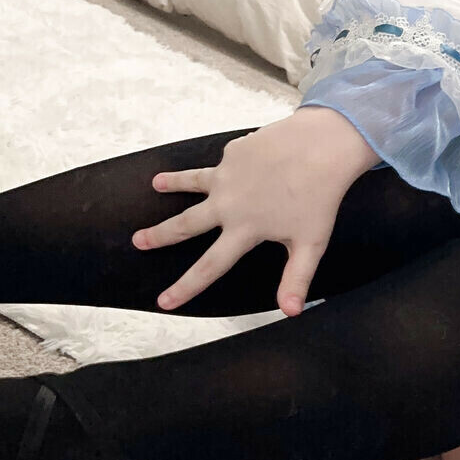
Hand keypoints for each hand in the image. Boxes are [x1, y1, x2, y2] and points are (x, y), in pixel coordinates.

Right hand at [130, 108, 376, 314]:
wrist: (322, 146)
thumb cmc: (321, 198)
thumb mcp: (311, 244)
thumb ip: (296, 278)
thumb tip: (290, 313)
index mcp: (244, 229)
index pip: (209, 266)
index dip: (185, 287)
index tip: (163, 302)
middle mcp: (227, 203)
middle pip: (186, 224)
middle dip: (159, 235)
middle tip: (137, 241)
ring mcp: (227, 175)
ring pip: (192, 182)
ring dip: (172, 183)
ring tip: (156, 184)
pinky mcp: (234, 153)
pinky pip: (226, 163)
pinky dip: (228, 166)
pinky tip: (235, 162)